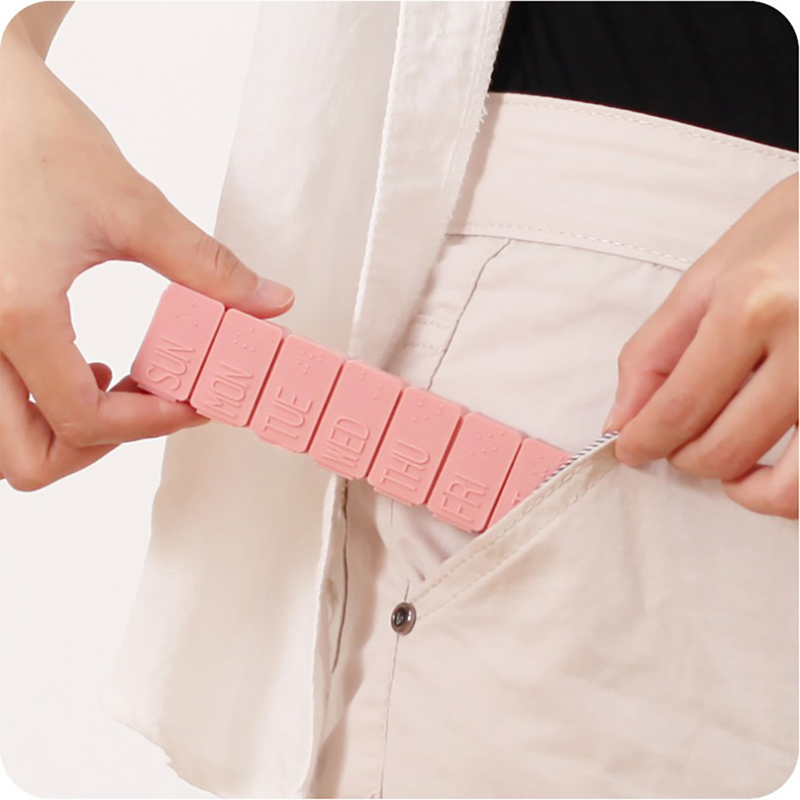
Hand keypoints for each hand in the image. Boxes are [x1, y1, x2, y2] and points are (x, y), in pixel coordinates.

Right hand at [0, 26, 293, 490]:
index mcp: (15, 312)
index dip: (152, 424)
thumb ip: (208, 266)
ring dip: (61, 435)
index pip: (84, 420)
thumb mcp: (133, 207)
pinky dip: (38, 407)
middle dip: (95, 450)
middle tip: (146, 410)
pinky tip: (83, 364)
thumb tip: (270, 304)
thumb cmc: (35, 135)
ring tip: (115, 389)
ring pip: (2, 441)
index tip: (193, 402)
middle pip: (26, 459)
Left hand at [604, 173, 797, 518]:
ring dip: (745, 487)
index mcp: (753, 305)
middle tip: (681, 442)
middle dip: (687, 458)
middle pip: (726, 448)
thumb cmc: (798, 228)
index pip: (680, 405)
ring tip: (732, 468)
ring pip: (788, 485)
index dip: (644, 440)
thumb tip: (623, 419)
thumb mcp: (714, 271)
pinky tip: (778, 468)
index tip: (631, 450)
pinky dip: (794, 491)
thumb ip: (658, 348)